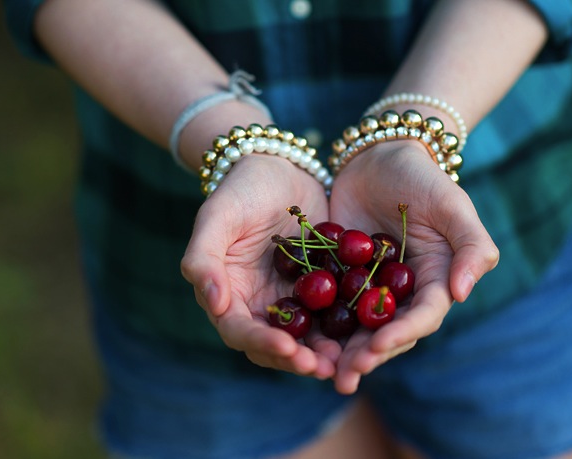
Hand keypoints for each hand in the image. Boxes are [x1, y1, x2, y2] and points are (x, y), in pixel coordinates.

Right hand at [181, 154, 338, 378]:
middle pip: (275, 344)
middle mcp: (259, 305)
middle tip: (324, 367)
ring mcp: (290, 300)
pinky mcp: (320, 290)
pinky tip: (367, 332)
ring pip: (306, 337)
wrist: (278, 167)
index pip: (240, 330)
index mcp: (229, 295)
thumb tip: (213, 303)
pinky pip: (332, 313)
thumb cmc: (240, 189)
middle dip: (298, 359)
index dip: (263, 342)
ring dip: (324, 353)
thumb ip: (203, 258)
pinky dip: (346, 327)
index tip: (288, 348)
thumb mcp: (217, 216)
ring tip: (347, 361)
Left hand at [329, 141, 499, 393]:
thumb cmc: (422, 178)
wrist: (380, 156)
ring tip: (320, 370)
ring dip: (341, 352)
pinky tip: (295, 339)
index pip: (423, 316)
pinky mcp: (339, 279)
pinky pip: (328, 305)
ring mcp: (369, 288)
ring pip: (357, 327)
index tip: (378, 346)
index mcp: (435, 281)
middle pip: (388, 332)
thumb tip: (463, 294)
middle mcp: (403, 293)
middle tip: (345, 375)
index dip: (402, 334)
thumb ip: (471, 245)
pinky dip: (315, 324)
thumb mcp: (452, 205)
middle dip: (368, 355)